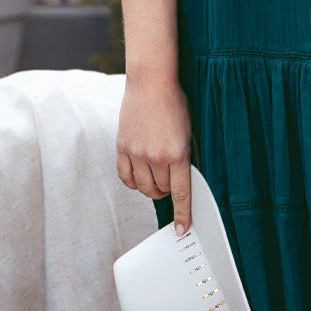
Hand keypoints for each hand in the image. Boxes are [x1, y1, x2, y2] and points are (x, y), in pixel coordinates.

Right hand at [116, 70, 192, 233]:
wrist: (151, 82)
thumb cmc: (174, 104)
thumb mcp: (188, 132)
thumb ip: (183, 157)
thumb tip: (180, 181)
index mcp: (178, 153)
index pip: (180, 193)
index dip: (182, 214)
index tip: (181, 228)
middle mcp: (156, 156)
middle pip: (161, 190)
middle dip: (167, 192)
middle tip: (170, 184)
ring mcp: (137, 153)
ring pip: (144, 187)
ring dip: (152, 188)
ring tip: (157, 178)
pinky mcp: (122, 147)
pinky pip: (126, 177)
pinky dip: (134, 182)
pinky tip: (140, 176)